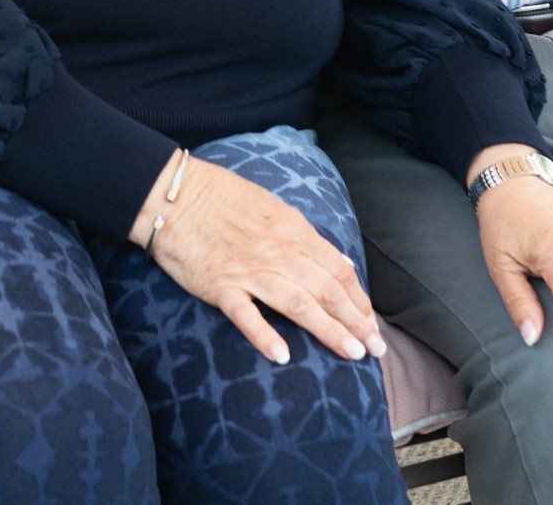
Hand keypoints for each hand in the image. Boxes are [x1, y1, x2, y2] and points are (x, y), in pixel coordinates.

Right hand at [134, 151, 386, 366]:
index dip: (358, 299)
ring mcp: (249, 270)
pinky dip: (264, 335)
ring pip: (298, 304)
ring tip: (352, 353)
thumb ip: (303, 235)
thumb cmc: (222, 198)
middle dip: (355, 321)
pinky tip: (282, 356)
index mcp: (293, 231)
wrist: (175, 195)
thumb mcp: (273, 207)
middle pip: (326, 290)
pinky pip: (246, 314)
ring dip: (329, 330)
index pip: (336, 270)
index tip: (371, 322)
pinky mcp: (219, 286)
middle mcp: (278, 252)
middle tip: (376, 348)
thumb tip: (335, 261)